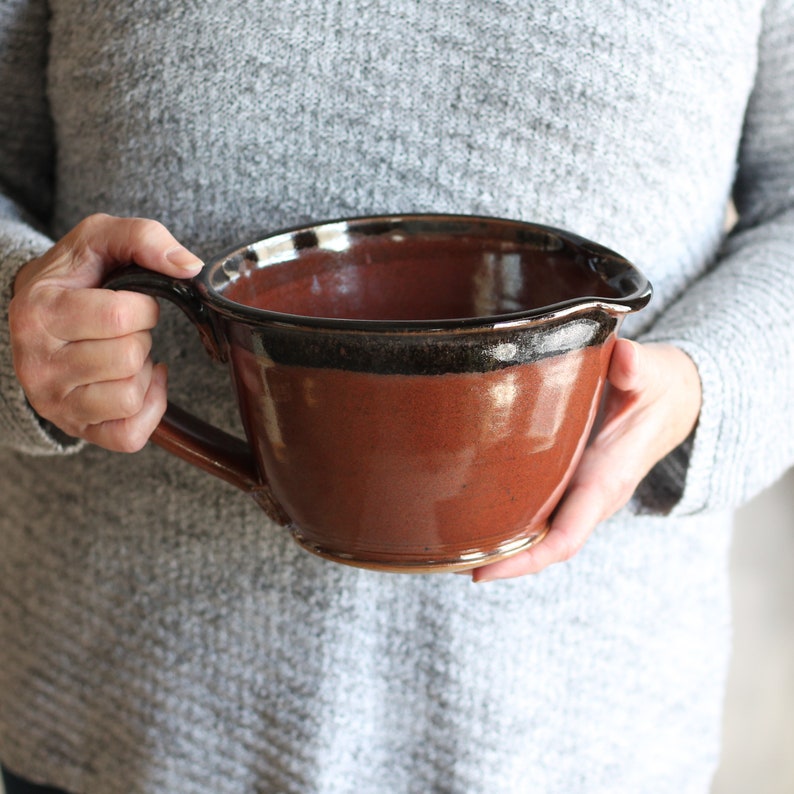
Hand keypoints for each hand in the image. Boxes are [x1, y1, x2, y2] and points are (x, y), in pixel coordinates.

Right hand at [9, 213, 202, 451]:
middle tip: (124, 330)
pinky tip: (139, 384)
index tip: (131, 303)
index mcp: (39, 311)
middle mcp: (38, 362)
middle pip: (129, 358)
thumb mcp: (98, 238)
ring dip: (141, 372)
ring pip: (130, 396)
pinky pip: (129, 436)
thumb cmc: (74, 276)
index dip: (144, 308)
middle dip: (141, 338)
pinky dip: (148, 409)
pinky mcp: (75, 428)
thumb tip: (189, 267)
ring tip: (123, 353)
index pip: (122, 316)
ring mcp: (54, 401)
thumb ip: (143, 238)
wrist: (36, 314)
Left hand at [471, 339, 701, 582]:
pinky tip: (473, 514)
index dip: (527, 559)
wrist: (672, 399)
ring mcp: (579, 492)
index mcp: (607, 479)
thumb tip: (625, 358)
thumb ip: (638, 369)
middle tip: (449, 562)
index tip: (486, 572)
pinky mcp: (569, 481)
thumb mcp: (651, 372)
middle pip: (545, 545)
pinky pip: (539, 510)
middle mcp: (591, 497)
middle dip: (503, 561)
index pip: (567, 536)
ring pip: (540, 532)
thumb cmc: (657, 387)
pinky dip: (509, 520)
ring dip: (502, 544)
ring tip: (451, 548)